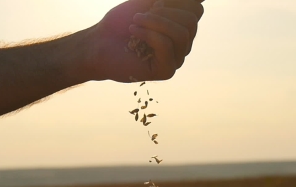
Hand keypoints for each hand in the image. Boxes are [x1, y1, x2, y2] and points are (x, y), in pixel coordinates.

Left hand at [86, 0, 203, 81]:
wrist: (99, 44)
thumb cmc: (121, 23)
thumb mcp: (148, 2)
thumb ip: (173, 0)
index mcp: (181, 28)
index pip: (196, 10)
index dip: (175, 2)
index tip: (152, 4)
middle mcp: (183, 45)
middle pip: (191, 21)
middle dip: (165, 12)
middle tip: (140, 15)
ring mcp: (176, 59)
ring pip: (181, 33)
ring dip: (155, 22)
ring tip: (135, 22)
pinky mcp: (166, 71)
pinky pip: (166, 45)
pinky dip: (148, 34)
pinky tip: (133, 33)